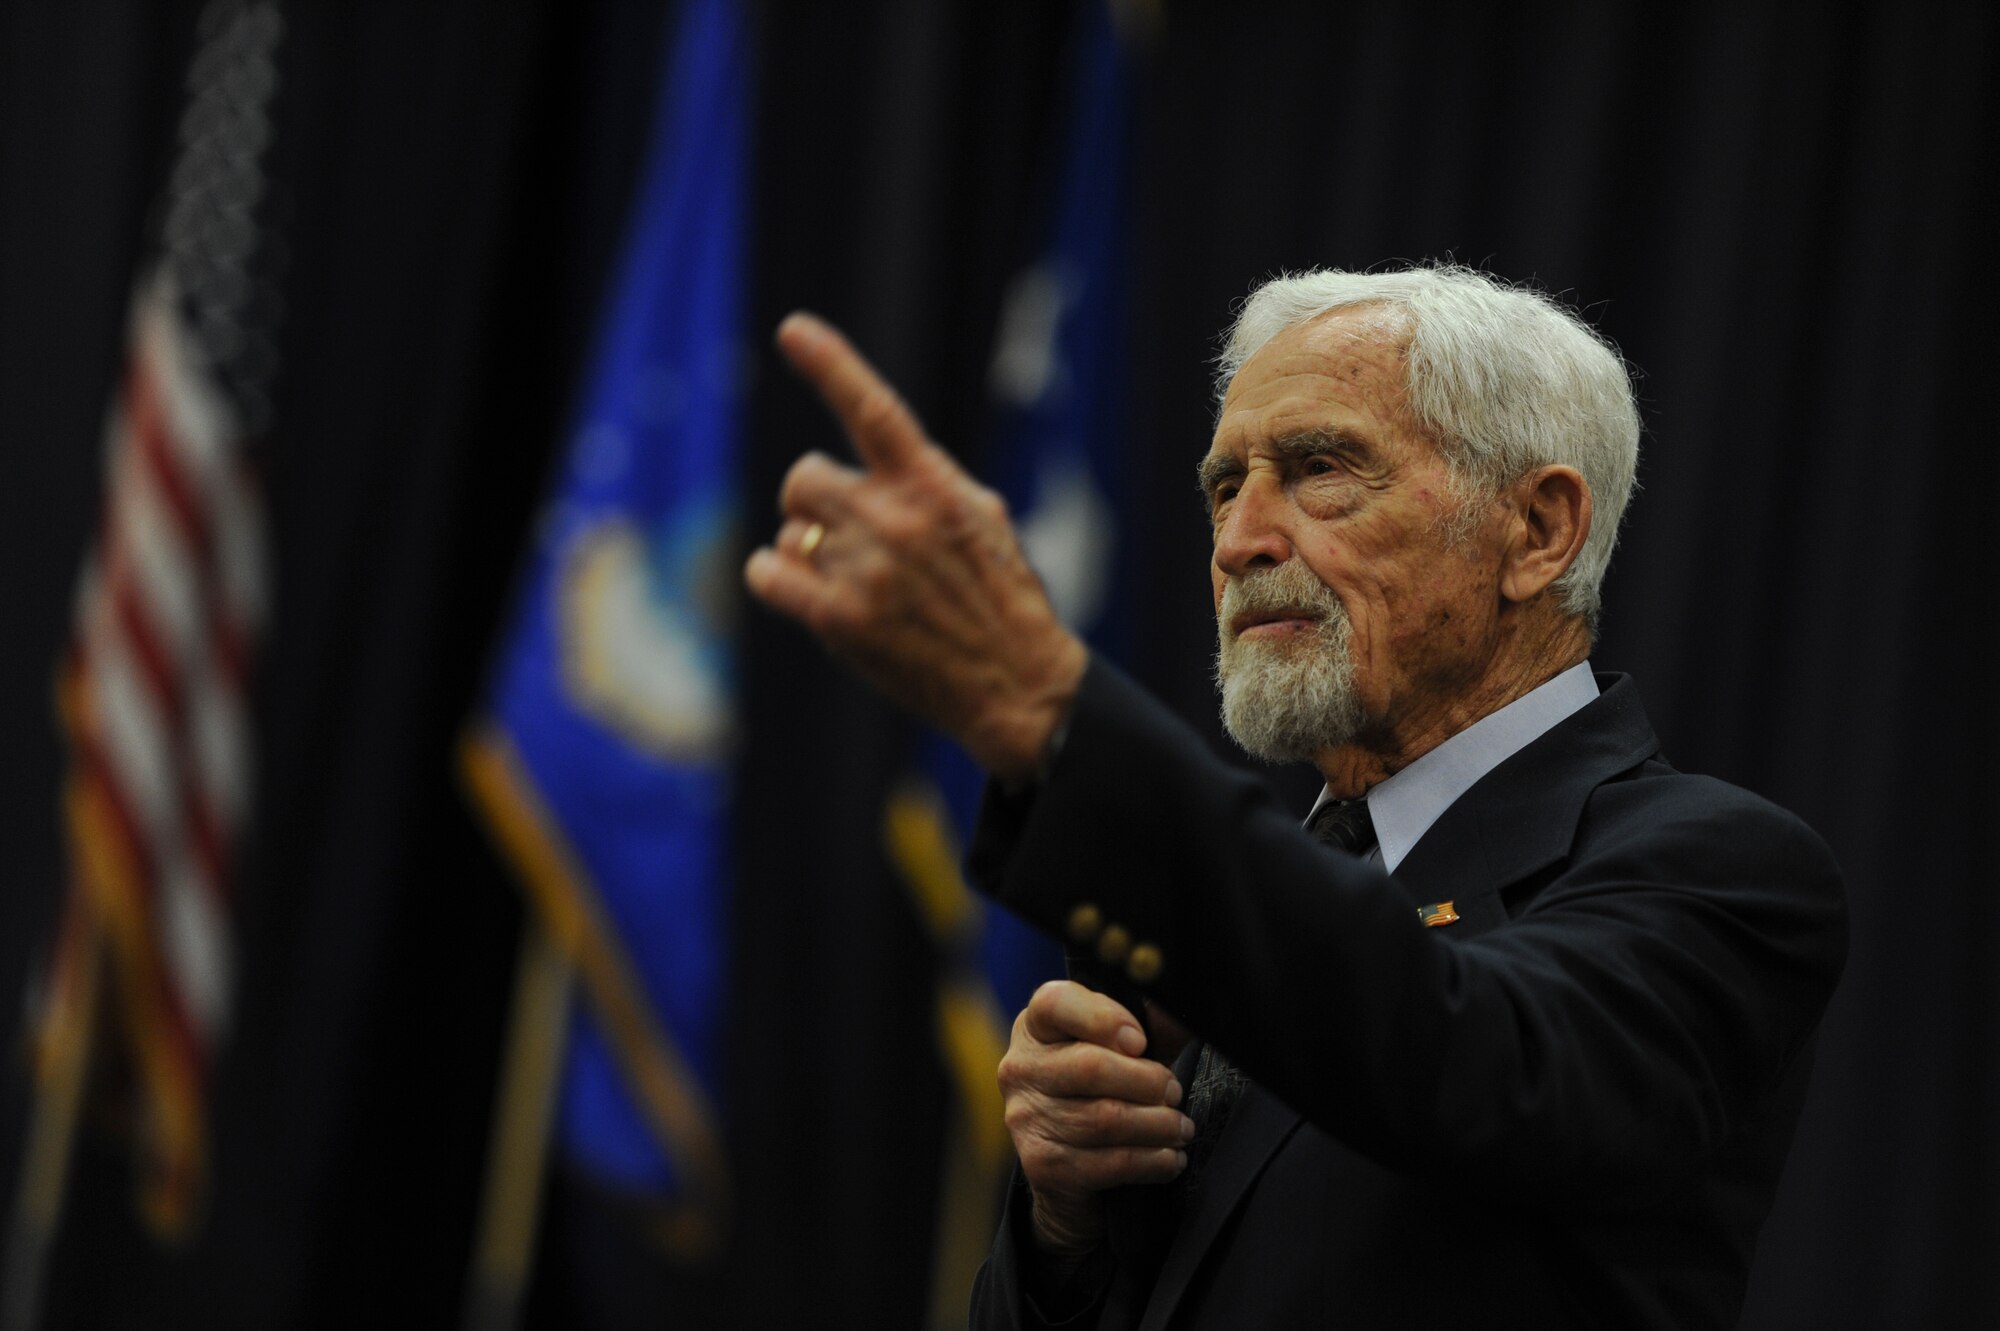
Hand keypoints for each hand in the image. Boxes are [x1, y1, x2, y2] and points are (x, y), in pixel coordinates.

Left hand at [744, 313, 1087, 781]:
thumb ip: (926, 483)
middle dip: (816, 502)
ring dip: (808, 548)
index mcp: (934, 487)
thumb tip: (869, 467)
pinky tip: (804, 591)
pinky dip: (776, 578)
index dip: (831, 363)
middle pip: (806, 478)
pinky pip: (769, 573)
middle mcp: (896, 520)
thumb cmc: (1001, 599)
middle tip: (846, 533)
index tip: (793, 329)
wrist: (1019, 684)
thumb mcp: (983, 519)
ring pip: (791, 529)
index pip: (876, 409)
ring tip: (853, 580)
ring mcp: (865, 570)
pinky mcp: (840, 620)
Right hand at [998, 980, 1192, 1255]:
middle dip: (1147, 1081)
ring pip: (1106, 1119)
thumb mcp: (1125, 1048)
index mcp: (1036, 1027)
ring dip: (1159, 1125)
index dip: (1103, 1018)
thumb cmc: (1106, 1090)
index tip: (1140, 1041)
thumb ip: (1151, 1023)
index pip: (1055, 1003)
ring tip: (1181, 1127)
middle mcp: (1021, 1069)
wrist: (1070, 1166)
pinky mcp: (1043, 1165)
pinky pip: (1111, 1162)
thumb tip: (1185, 1004)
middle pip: (1091, 1067)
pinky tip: (1170, 1157)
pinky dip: (1153, 1161)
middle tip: (1174, 1092)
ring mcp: (1026, 1119)